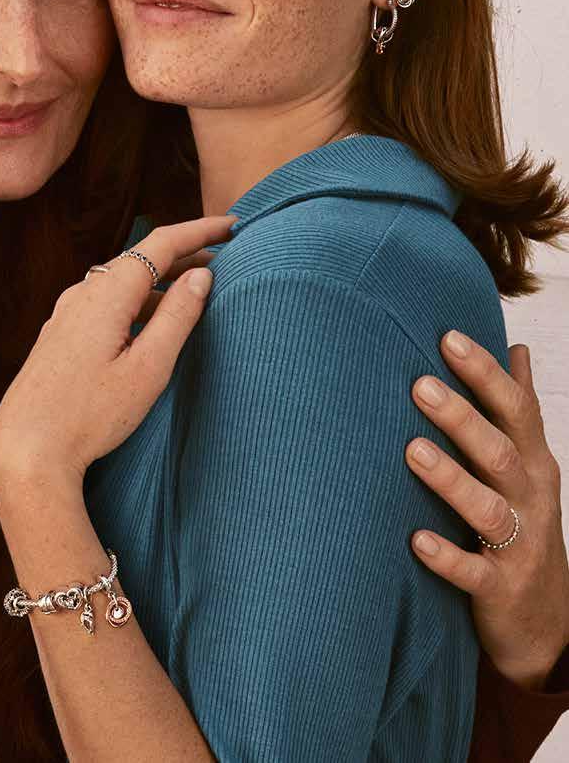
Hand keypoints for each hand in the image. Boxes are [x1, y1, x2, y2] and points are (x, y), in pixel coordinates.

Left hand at [0, 216, 235, 486]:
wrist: (28, 449)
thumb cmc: (90, 415)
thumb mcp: (148, 368)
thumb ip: (177, 317)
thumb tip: (200, 275)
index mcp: (107, 294)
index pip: (160, 244)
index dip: (199, 231)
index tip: (232, 225)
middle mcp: (83, 294)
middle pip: (140, 259)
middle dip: (183, 254)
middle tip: (224, 255)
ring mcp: (67, 313)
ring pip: (122, 282)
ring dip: (160, 280)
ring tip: (195, 289)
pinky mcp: (60, 334)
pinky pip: (105, 301)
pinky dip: (137, 299)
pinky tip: (149, 320)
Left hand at [405, 332, 568, 688]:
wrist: (546, 621)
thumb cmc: (523, 522)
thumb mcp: (529, 463)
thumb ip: (518, 408)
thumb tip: (517, 347)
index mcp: (533, 463)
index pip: (515, 409)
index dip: (485, 373)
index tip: (449, 337)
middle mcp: (530, 499)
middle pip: (500, 452)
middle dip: (463, 418)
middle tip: (420, 385)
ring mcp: (518, 546)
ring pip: (488, 509)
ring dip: (452, 480)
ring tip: (412, 450)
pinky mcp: (500, 589)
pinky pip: (474, 573)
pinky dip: (446, 557)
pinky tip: (415, 540)